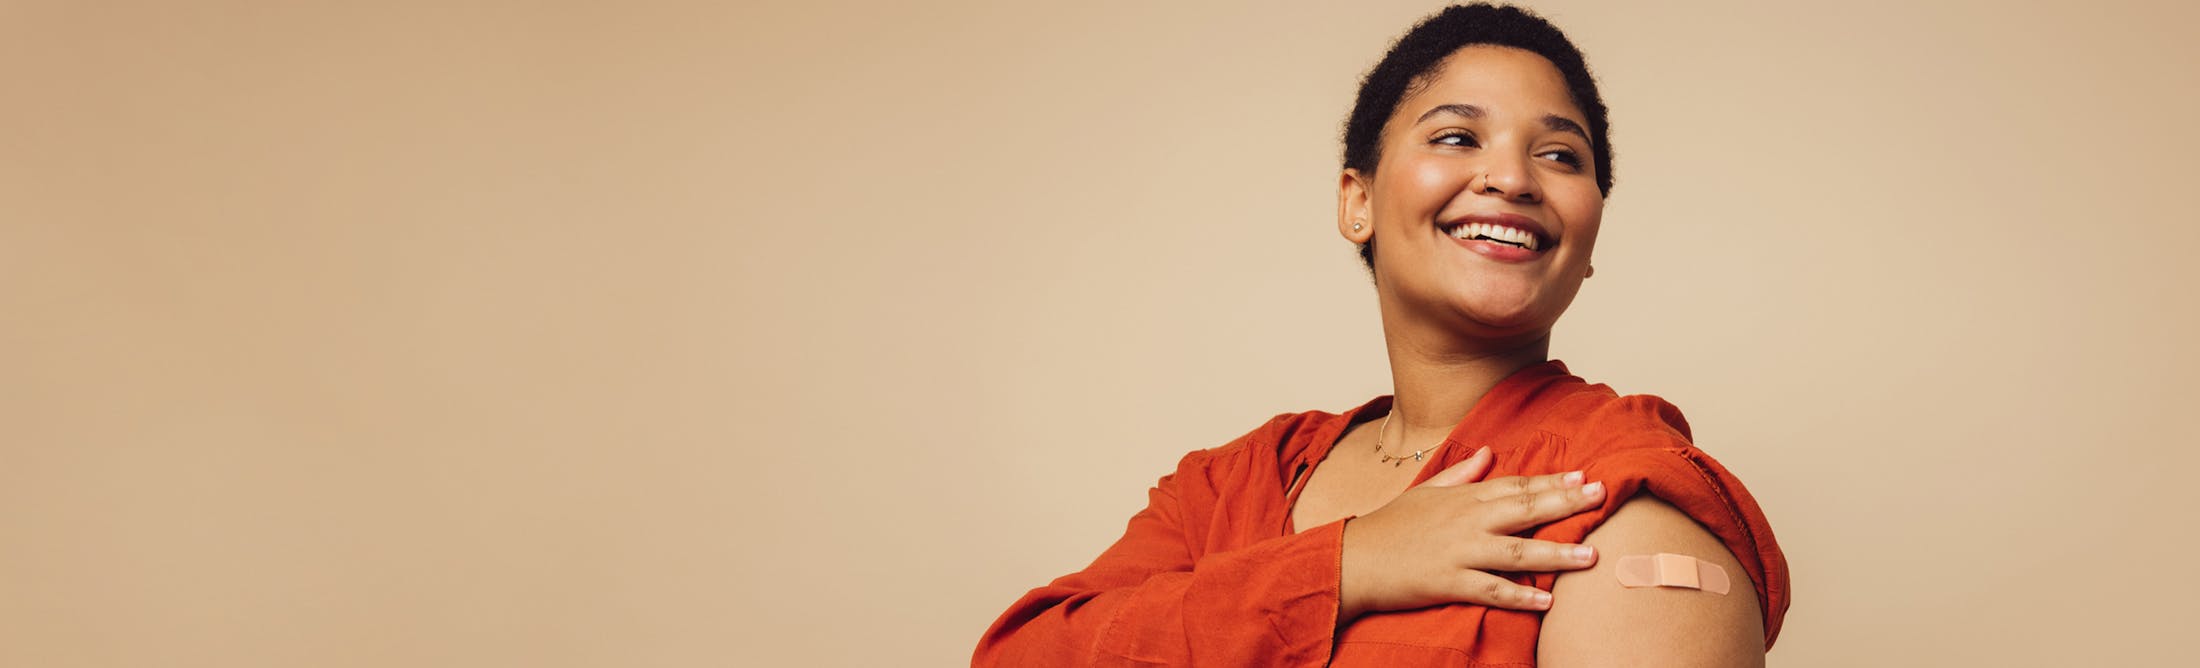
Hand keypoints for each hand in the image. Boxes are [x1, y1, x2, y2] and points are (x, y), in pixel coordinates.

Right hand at [1337, 447, 1604, 622]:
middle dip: (1566, 503)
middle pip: (1524, 510)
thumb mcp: (1425, 491)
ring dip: (1556, 555)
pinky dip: (1519, 596)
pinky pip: (1490, 590)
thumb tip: (1490, 453)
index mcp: (1462, 498)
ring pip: (1516, 553)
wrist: (1353, 559)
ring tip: (1591, 556)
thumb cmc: (1389, 526)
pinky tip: (1546, 601)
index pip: (1515, 485)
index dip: (1552, 481)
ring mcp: (1459, 552)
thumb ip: (1461, 473)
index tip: (1584, 475)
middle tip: (1601, 495)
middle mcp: (1466, 522)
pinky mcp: (1448, 582)